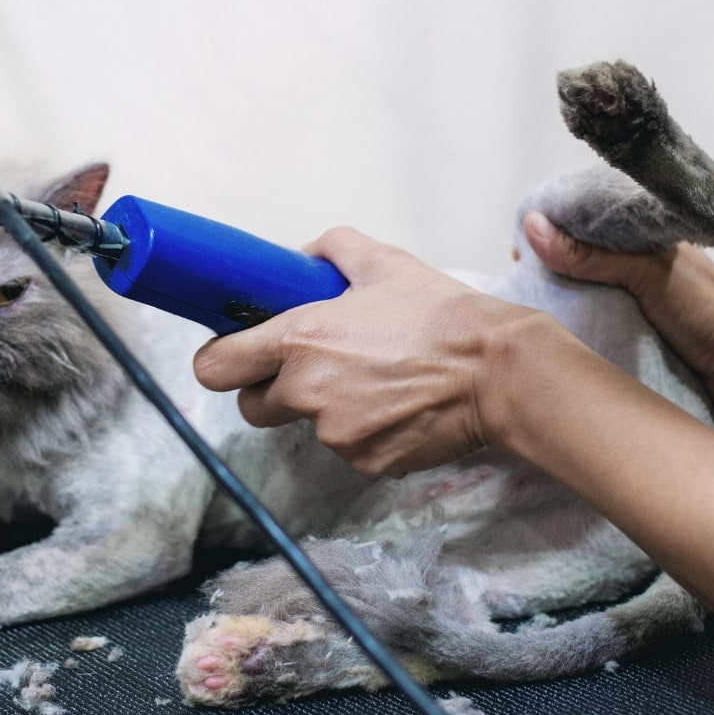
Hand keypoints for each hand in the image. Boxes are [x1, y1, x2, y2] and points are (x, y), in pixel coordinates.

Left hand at [192, 227, 554, 476]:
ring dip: (329, 410)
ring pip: (308, 427)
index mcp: (299, 340)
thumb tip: (304, 256)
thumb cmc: (443, 316)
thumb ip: (332, 250)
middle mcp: (306, 393)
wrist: (498, 372)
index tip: (238, 355)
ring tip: (378, 382)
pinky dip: (367, 432)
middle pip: (252, 407)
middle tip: (314, 369)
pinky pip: (350, 450)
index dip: (223, 360)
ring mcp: (335, 435)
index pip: (215, 367)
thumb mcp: (385, 263)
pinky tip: (400, 407)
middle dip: (272, 391)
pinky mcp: (366, 464)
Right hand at [520, 210, 713, 423]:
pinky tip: (544, 359)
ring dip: (554, 319)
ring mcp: (629, 314)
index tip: (513, 250)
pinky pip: (590, 346)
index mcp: (637, 246)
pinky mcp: (630, 351)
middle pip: (571, 271)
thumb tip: (533, 228)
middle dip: (541, 280)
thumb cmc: (712, 311)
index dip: (547, 235)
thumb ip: (592, 253)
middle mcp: (629, 277)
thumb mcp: (648, 272)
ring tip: (516, 328)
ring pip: (577, 309)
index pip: (579, 228)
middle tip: (508, 294)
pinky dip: (570, 350)